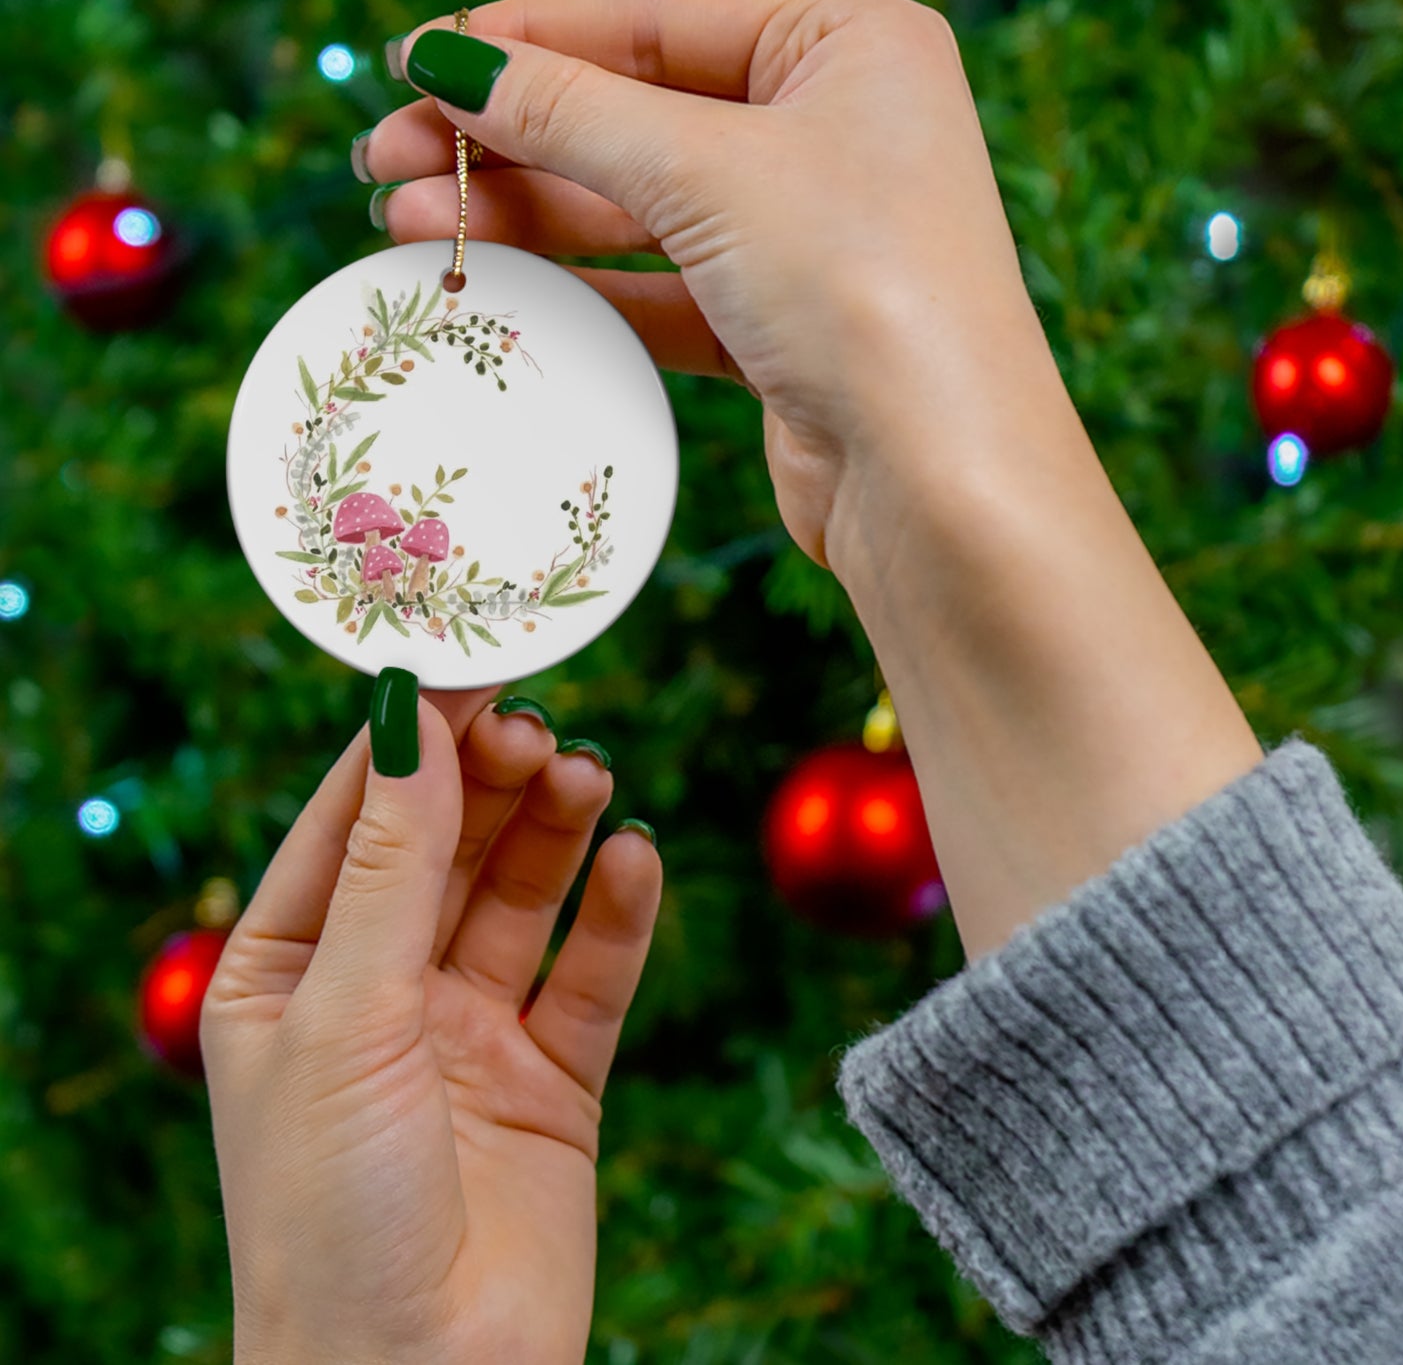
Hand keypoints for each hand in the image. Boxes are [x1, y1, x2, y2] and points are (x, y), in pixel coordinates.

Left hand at [201, 686, 661, 1364]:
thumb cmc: (331, 1213)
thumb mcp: (346, 1016)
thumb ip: (391, 867)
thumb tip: (411, 721)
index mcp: (289, 973)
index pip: (352, 823)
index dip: (409, 744)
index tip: (468, 666)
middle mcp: (380, 993)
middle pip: (447, 848)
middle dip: (491, 783)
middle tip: (541, 727)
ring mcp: (469, 1034)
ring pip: (521, 898)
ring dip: (556, 831)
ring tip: (589, 776)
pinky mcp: (553, 1079)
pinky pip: (590, 975)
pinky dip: (617, 914)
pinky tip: (635, 859)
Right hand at [360, 0, 1049, 572]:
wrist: (938, 482)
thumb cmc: (861, 289)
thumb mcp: (707, 171)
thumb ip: (571, 113)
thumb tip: (450, 61)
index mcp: (848, 45)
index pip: (654, 20)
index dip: (526, 40)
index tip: (414, 62)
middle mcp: (834, 130)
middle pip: (636, 114)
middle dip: (508, 137)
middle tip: (385, 160)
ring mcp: (809, 235)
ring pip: (640, 207)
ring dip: (526, 215)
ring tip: (406, 224)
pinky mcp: (782, 328)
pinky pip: (661, 289)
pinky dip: (580, 288)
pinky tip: (492, 283)